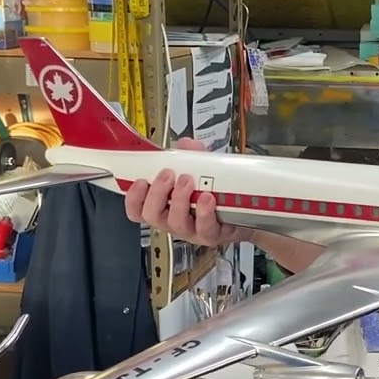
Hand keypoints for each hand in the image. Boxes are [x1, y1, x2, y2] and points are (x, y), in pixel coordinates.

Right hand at [123, 137, 250, 246]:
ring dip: (179, 199)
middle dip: (157, 193)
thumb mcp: (202, 170)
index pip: (137, 209)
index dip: (133, 198)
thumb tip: (185, 144)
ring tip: (188, 180)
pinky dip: (204, 211)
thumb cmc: (216, 193)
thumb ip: (192, 156)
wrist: (245, 211)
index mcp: (165, 206)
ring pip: (176, 222)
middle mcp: (174, 220)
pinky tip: (207, 198)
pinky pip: (204, 228)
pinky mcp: (211, 235)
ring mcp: (192, 230)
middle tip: (167, 174)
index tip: (140, 181)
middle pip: (152, 215)